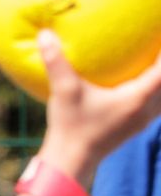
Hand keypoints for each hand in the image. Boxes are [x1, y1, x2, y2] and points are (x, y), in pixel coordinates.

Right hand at [36, 31, 160, 183]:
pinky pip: (156, 104)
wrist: (70, 162)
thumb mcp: (64, 91)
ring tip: (153, 62)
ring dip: (160, 79)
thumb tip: (45, 33)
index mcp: (138, 97)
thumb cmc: (69, 127)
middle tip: (155, 47)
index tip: (158, 33)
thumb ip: (57, 62)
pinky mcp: (136, 126)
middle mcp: (147, 109)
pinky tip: (141, 82)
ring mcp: (143, 120)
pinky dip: (155, 90)